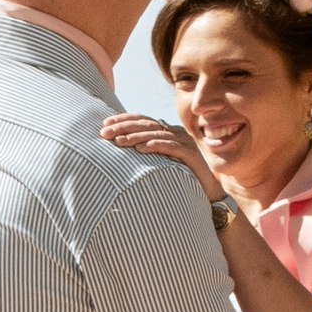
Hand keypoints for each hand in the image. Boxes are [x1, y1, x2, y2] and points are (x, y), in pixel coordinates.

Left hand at [101, 112, 218, 196]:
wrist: (207, 192)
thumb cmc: (180, 178)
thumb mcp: (159, 161)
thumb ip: (146, 151)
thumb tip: (119, 146)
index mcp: (167, 131)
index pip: (143, 119)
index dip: (123, 119)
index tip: (104, 124)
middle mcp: (176, 133)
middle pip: (146, 124)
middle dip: (123, 127)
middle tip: (105, 133)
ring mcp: (184, 142)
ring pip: (156, 134)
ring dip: (135, 137)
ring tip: (119, 142)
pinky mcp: (191, 154)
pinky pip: (170, 147)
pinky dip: (155, 145)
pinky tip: (141, 149)